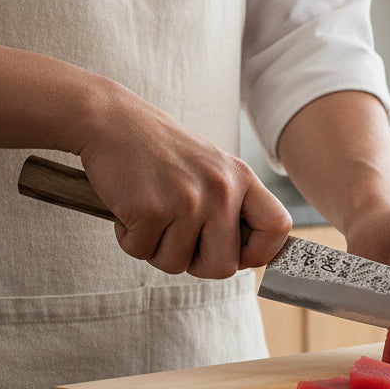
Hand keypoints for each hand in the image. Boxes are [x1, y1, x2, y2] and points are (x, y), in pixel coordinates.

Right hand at [76, 90, 290, 277]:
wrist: (112, 121)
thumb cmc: (160, 149)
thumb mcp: (211, 167)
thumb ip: (231, 204)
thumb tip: (243, 257)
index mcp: (241, 177)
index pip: (278, 228)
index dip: (260, 253)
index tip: (238, 255)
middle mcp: (220, 190)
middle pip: (224, 267)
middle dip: (197, 264)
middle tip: (177, 241)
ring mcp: (187, 201)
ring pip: (176, 264)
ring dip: (156, 249)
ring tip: (150, 215)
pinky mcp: (150, 210)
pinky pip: (141, 252)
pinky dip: (129, 238)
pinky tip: (129, 209)